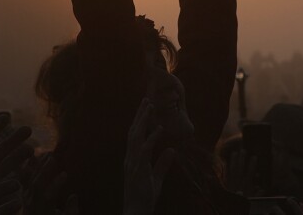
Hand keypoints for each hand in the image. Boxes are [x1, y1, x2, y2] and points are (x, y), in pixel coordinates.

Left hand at [22, 154, 70, 214]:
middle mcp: (32, 204)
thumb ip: (70, 211)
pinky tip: (34, 156)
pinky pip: (25, 179)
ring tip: (48, 154)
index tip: (65, 173)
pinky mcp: (25, 194)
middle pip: (36, 185)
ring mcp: (26, 198)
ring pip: (30, 180)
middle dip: (44, 171)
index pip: (48, 197)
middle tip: (53, 158)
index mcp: (42, 211)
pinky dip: (29, 168)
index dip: (56, 185)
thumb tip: (73, 196)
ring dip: (39, 166)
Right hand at [123, 98, 174, 214]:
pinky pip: (145, 150)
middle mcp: (130, 158)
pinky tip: (159, 128)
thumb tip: (171, 151)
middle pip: (133, 131)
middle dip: (139, 115)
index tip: (145, 108)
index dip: (139, 121)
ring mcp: (132, 163)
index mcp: (132, 159)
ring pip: (136, 136)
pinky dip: (152, 137)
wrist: (136, 211)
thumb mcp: (156, 179)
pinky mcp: (138, 169)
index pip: (134, 136)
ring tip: (149, 106)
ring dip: (143, 120)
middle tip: (146, 99)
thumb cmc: (144, 198)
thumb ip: (163, 165)